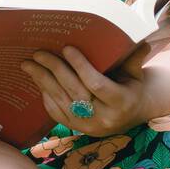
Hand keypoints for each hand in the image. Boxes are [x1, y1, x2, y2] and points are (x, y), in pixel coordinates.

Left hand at [20, 42, 153, 136]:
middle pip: (75, 91)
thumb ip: (134, 59)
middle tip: (39, 53)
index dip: (80, 66)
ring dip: (43, 81)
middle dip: (55, 70)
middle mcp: (105, 118)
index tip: (66, 48)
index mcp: (122, 102)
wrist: (130, 115)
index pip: (97, 84)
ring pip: (61, 101)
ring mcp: (89, 126)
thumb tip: (141, 40)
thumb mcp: (136, 74)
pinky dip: (45, 95)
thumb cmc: (131, 88)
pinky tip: (37, 80)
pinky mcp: (76, 129)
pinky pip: (56, 112)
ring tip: (28, 64)